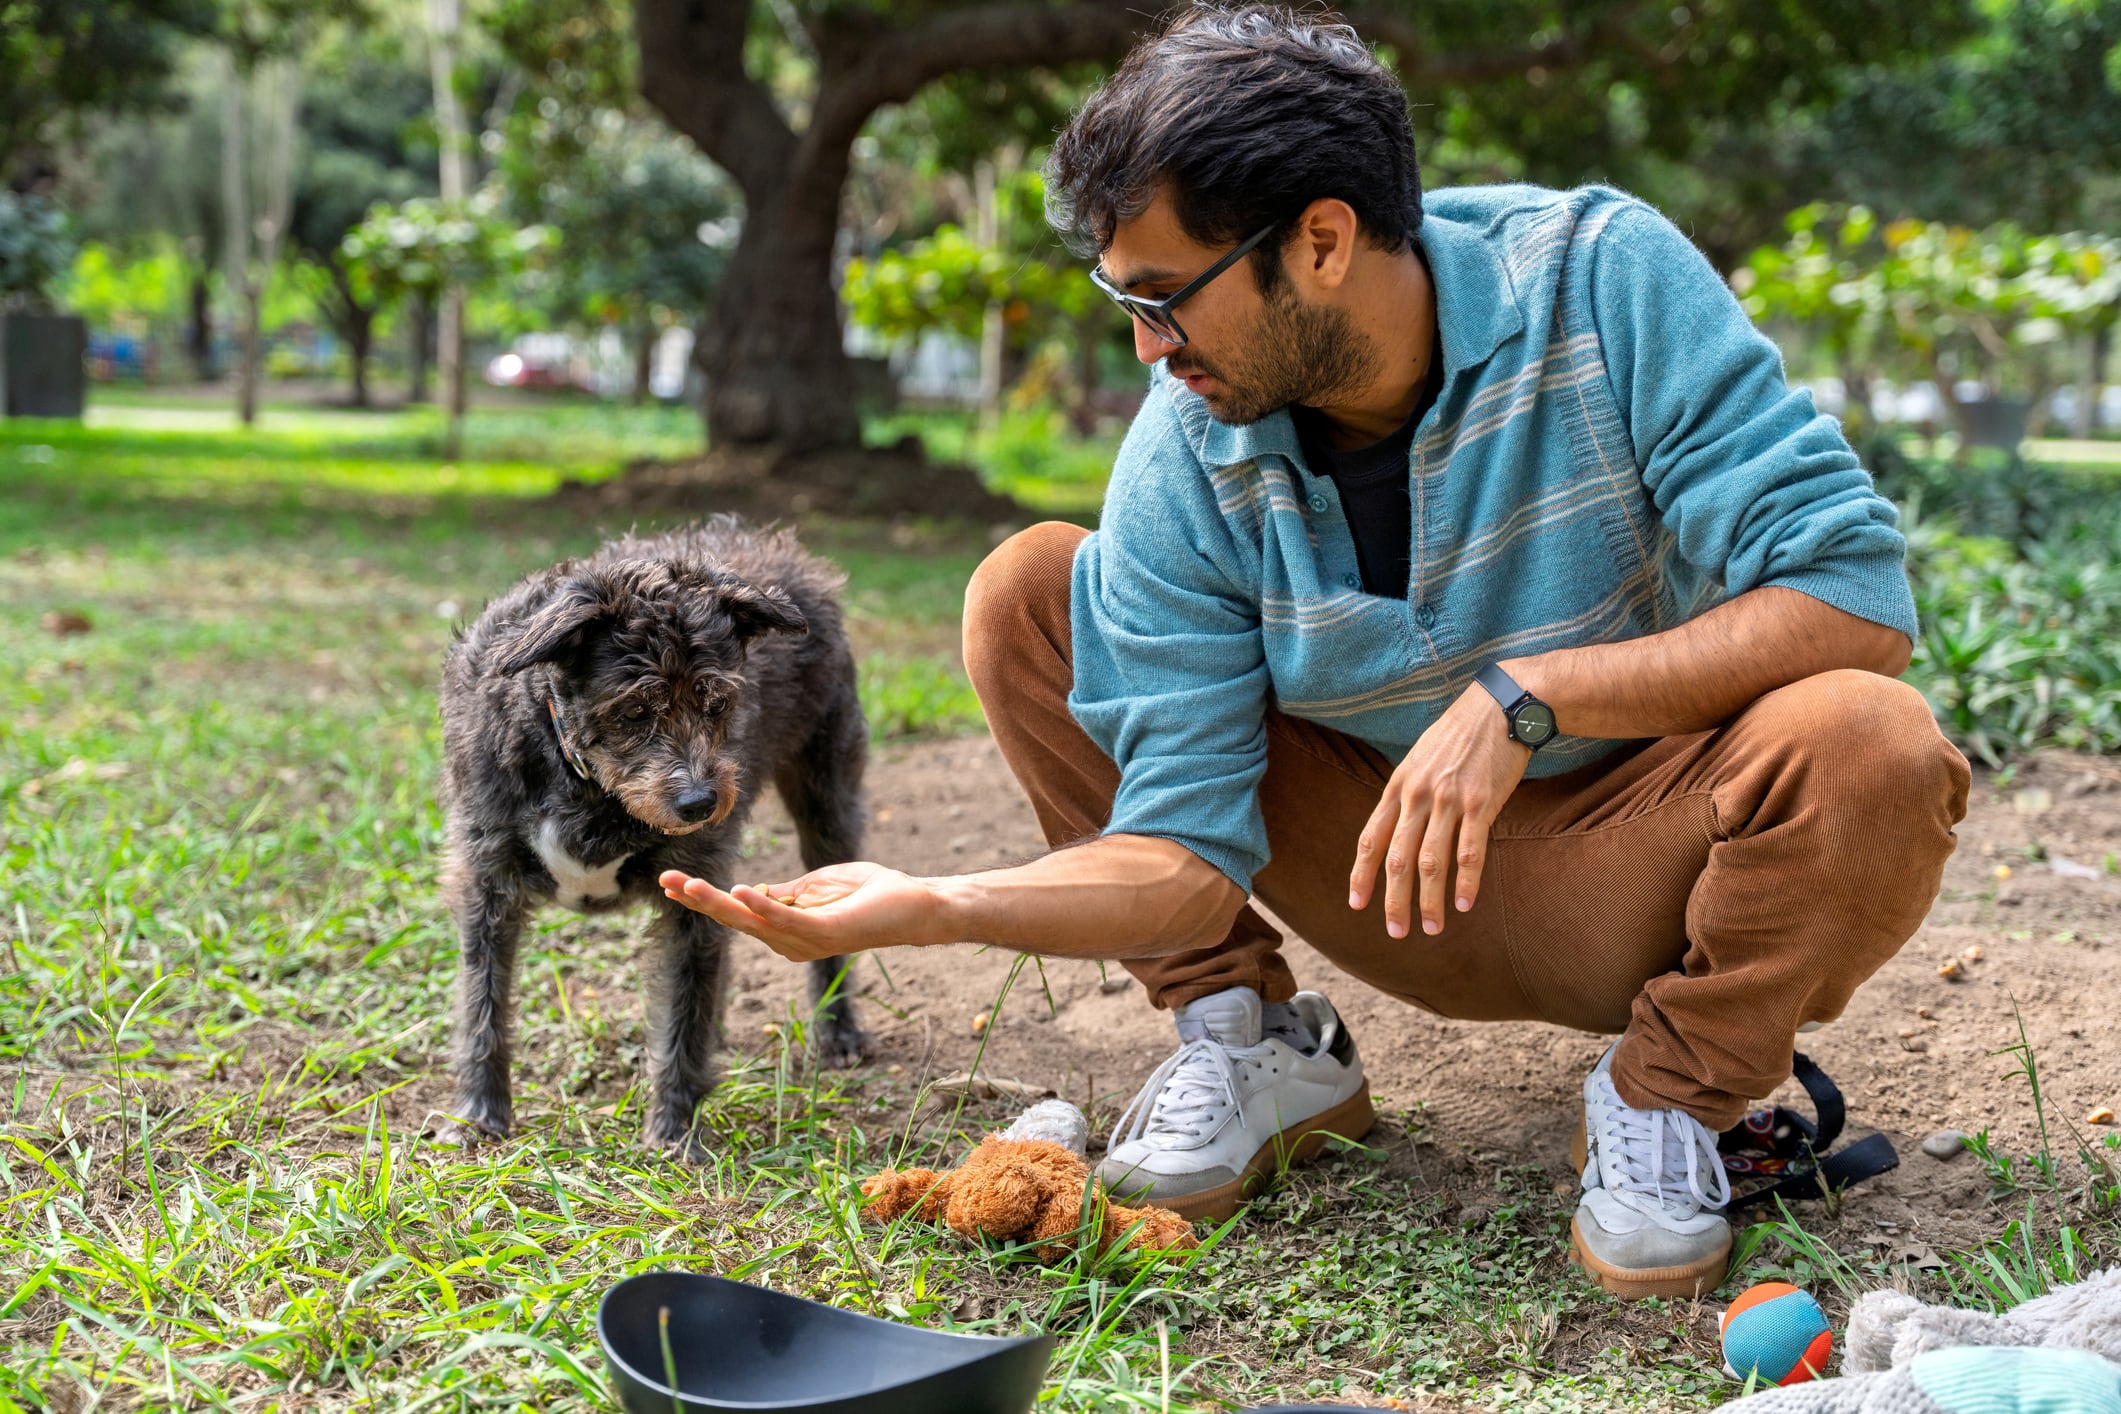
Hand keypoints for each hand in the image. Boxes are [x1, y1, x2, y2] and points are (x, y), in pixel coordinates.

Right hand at [658, 862, 946, 961]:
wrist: (917, 906)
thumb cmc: (874, 894)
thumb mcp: (820, 885)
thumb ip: (788, 890)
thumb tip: (753, 890)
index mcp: (786, 927)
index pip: (737, 913)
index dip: (706, 898)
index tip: (673, 882)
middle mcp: (790, 941)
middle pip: (734, 921)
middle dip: (699, 901)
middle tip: (665, 882)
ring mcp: (806, 939)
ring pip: (752, 921)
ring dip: (719, 902)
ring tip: (689, 884)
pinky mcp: (826, 932)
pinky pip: (788, 919)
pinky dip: (763, 906)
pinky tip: (741, 891)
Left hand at [1347, 681, 1531, 938]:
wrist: (1500, 705)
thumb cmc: (1460, 734)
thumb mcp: (1419, 758)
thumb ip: (1407, 793)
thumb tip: (1398, 828)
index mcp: (1397, 786)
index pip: (1371, 839)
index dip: (1362, 875)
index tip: (1357, 904)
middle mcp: (1417, 795)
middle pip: (1397, 859)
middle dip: (1394, 901)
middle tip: (1396, 932)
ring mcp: (1449, 799)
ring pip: (1431, 862)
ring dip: (1431, 901)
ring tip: (1433, 928)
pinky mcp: (1482, 803)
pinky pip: (1470, 851)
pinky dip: (1466, 881)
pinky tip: (1465, 905)